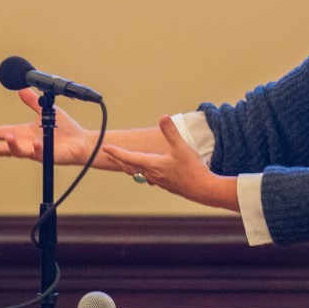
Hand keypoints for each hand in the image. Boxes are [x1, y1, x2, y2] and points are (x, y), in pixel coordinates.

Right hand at [0, 87, 95, 164]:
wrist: (81, 141)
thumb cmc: (64, 129)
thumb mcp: (45, 111)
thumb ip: (32, 101)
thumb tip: (21, 89)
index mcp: (23, 133)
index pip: (1, 132)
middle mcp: (26, 143)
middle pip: (3, 146)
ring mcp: (36, 151)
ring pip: (18, 152)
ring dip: (11, 146)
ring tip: (7, 138)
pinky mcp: (47, 156)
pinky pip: (39, 153)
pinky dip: (36, 149)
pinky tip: (34, 145)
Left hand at [102, 116, 238, 209]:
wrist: (204, 190)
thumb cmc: (192, 169)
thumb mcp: (182, 148)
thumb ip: (171, 132)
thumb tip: (163, 117)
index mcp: (153, 164)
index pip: (129, 157)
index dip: (116, 152)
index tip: (105, 148)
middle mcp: (152, 174)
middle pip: (130, 166)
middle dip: (118, 159)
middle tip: (107, 154)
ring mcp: (159, 181)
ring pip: (140, 173)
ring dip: (130, 166)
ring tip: (124, 162)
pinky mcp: (167, 184)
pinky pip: (150, 177)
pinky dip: (143, 171)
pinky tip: (147, 171)